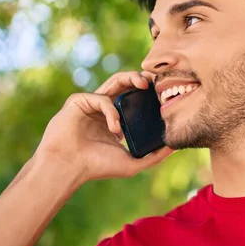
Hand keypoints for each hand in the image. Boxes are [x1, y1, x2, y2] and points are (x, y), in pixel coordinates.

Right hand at [33, 71, 173, 186]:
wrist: (69, 168)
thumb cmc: (97, 167)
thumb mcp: (133, 163)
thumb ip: (154, 156)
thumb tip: (175, 147)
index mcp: (115, 118)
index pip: (134, 97)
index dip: (148, 91)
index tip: (164, 91)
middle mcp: (104, 107)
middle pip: (126, 83)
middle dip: (142, 77)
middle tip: (156, 81)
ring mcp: (91, 103)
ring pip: (114, 81)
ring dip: (131, 78)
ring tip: (143, 85)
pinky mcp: (78, 101)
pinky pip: (101, 98)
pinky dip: (112, 112)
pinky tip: (114, 129)